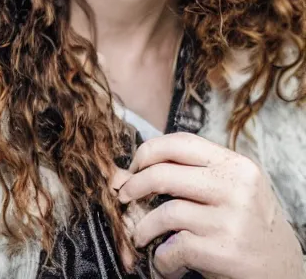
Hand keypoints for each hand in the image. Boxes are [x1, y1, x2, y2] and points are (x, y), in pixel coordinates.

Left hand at [114, 132, 303, 278]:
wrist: (285, 272)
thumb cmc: (250, 227)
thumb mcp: (234, 190)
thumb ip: (193, 175)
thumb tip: (131, 171)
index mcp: (236, 165)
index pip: (180, 142)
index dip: (148, 151)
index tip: (134, 166)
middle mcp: (236, 187)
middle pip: (164, 174)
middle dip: (135, 186)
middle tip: (124, 197)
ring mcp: (231, 220)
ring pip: (166, 213)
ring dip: (144, 228)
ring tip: (141, 236)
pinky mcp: (224, 252)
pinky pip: (175, 248)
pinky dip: (162, 258)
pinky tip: (167, 262)